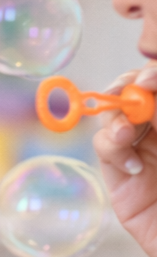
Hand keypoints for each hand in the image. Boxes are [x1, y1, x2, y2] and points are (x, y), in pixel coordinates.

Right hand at [93, 65, 156, 256]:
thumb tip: (148, 79)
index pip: (156, 84)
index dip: (150, 73)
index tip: (150, 76)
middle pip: (134, 95)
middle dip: (129, 88)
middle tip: (134, 92)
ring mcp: (143, 156)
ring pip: (114, 119)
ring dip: (116, 118)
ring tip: (128, 132)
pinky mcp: (123, 183)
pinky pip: (106, 152)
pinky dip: (112, 148)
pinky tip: (133, 164)